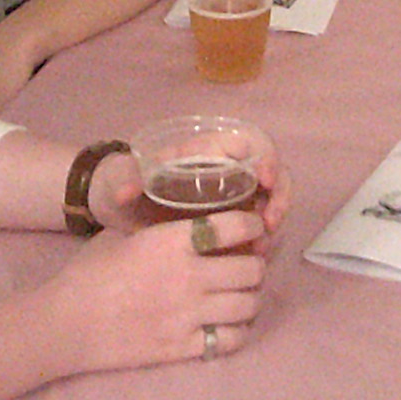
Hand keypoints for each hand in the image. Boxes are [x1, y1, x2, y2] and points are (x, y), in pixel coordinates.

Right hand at [45, 213, 270, 370]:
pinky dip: (235, 331)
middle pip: (252, 269)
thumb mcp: (122, 235)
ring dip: (249, 298)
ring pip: (248, 305)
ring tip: (239, 296)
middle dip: (254, 265)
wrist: (64, 325)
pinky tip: (225, 325)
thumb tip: (185, 220)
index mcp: (171, 242)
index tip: (253, 229)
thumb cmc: (88, 274)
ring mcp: (188, 315)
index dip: (252, 226)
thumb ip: (159, 228)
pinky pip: (230, 340)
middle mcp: (187, 276)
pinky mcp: (182, 348)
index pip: (234, 227)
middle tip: (245, 266)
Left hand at [87, 147, 292, 239]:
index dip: (264, 158)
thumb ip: (125, 181)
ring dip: (273, 220)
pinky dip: (263, 237)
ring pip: (271, 199)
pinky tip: (253, 255)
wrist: (121, 211)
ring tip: (261, 246)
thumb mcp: (123, 182)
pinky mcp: (234, 219)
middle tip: (270, 222)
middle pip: (272, 171)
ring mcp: (234, 194)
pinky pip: (260, 224)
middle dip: (279, 195)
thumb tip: (125, 192)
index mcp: (206, 152)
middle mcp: (228, 169)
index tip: (265, 180)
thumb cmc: (127, 187)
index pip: (247, 144)